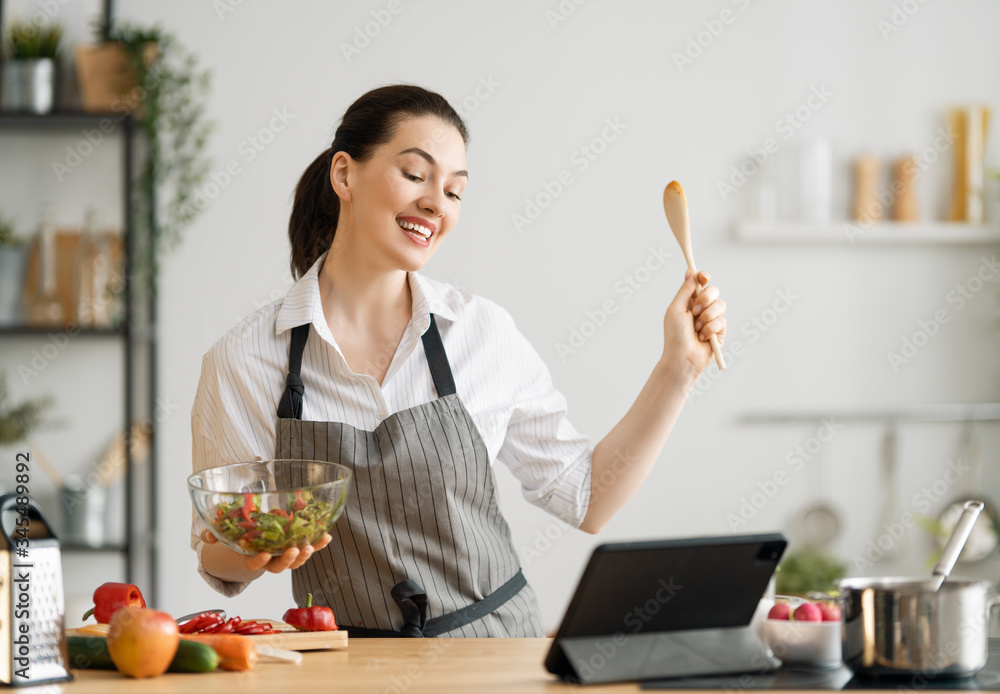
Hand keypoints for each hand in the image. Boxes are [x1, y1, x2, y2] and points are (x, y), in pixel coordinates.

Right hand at [200, 529, 331, 572]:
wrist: (254, 537)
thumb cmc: (239, 534)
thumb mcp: (225, 532)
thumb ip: (213, 534)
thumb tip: (206, 536)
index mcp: (252, 557)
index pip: (254, 564)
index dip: (258, 562)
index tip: (263, 554)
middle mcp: (271, 560)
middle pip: (279, 566)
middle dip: (287, 560)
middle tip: (293, 550)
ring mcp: (285, 555)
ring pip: (296, 561)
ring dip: (305, 554)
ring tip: (311, 545)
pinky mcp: (298, 547)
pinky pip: (309, 547)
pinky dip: (318, 543)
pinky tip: (326, 536)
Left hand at [662, 269, 726, 376]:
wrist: (682, 358)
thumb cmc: (675, 335)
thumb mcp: (676, 309)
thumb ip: (685, 290)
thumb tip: (690, 271)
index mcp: (690, 301)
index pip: (701, 283)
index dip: (704, 277)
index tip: (703, 277)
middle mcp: (702, 308)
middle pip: (713, 290)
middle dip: (705, 299)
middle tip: (694, 311)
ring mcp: (713, 319)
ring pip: (720, 305)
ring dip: (706, 317)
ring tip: (697, 329)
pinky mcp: (721, 331)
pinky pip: (722, 321)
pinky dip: (710, 329)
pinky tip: (702, 338)